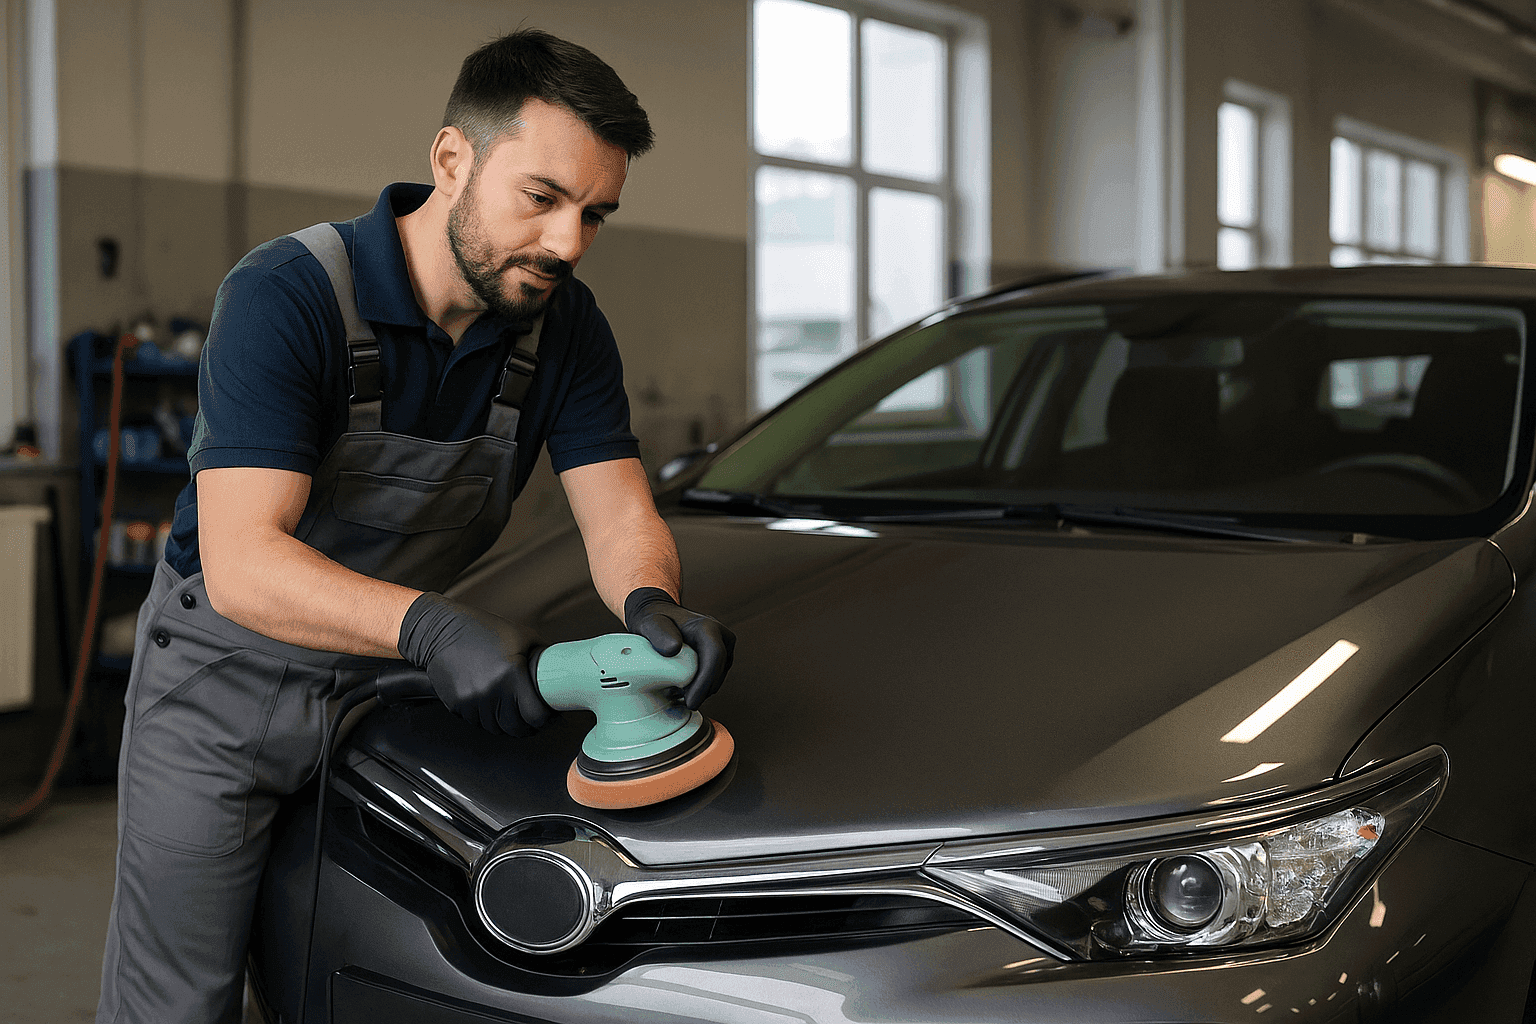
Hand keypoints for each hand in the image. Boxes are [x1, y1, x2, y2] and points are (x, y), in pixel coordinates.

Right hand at [397, 593, 554, 735]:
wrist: (440, 631)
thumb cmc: (480, 629)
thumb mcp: (521, 635)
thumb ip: (541, 655)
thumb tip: (558, 669)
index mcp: (510, 675)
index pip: (535, 716)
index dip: (547, 719)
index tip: (550, 714)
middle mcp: (490, 692)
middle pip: (516, 728)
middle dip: (529, 726)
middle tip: (536, 718)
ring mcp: (472, 701)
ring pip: (496, 728)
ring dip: (508, 724)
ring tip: (515, 712)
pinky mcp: (457, 706)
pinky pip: (478, 722)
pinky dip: (488, 718)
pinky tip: (494, 705)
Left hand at [623, 587, 735, 709]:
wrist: (661, 616)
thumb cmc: (656, 621)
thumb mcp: (651, 625)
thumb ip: (660, 635)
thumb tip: (673, 649)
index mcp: (708, 627)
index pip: (715, 657)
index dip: (705, 682)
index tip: (691, 701)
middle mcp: (721, 635)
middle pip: (718, 672)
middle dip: (700, 691)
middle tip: (676, 698)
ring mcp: (724, 647)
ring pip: (717, 679)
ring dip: (699, 690)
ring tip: (675, 691)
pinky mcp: (722, 657)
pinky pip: (714, 678)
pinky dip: (699, 687)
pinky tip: (682, 686)